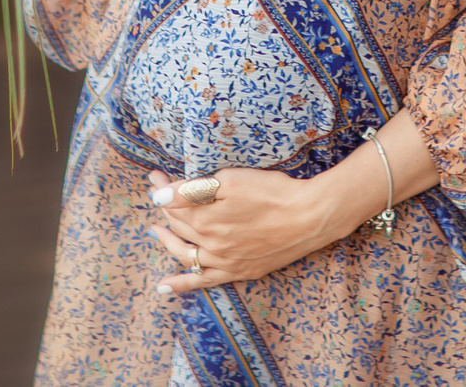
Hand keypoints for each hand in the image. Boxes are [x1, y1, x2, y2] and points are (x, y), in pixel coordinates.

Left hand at [145, 167, 343, 295]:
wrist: (310, 217)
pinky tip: (164, 287)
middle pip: (179, 227)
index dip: (163, 189)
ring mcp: (225, 262)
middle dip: (165, 208)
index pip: (174, 204)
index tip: (156, 177)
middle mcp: (211, 245)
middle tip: (158, 192)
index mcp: (205, 220)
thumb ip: (192, 190)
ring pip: (186, 255)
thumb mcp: (231, 180)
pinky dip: (182, 284)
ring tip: (155, 233)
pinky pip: (204, 282)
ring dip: (167, 243)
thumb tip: (159, 197)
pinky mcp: (241, 271)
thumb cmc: (273, 192)